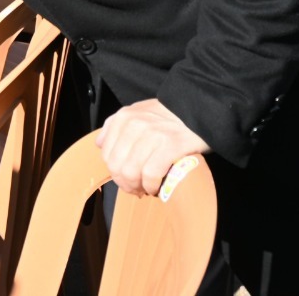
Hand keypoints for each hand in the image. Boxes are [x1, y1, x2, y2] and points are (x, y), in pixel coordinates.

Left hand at [96, 98, 210, 196]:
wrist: (199, 109)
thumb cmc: (168, 116)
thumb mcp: (139, 112)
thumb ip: (116, 125)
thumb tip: (99, 144)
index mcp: (124, 117)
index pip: (107, 155)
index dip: (115, 173)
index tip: (127, 179)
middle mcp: (134, 124)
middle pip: (117, 166)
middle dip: (125, 183)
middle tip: (136, 189)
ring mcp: (152, 135)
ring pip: (131, 172)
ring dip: (138, 187)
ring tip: (146, 189)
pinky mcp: (170, 146)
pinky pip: (151, 174)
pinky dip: (151, 186)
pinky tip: (156, 188)